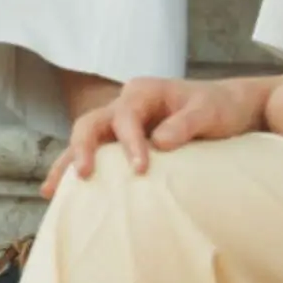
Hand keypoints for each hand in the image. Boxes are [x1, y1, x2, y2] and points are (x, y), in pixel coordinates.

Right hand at [42, 75, 266, 198]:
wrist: (230, 109)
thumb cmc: (220, 107)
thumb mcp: (210, 112)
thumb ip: (186, 124)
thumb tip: (159, 142)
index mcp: (144, 92)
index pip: (126, 116)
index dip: (130, 142)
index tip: (140, 169)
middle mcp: (127, 104)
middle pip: (91, 123)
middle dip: (83, 148)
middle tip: (84, 174)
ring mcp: (122, 123)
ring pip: (86, 139)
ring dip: (68, 162)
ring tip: (52, 190)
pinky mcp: (124, 141)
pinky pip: (97, 153)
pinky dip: (78, 168)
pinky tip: (62, 191)